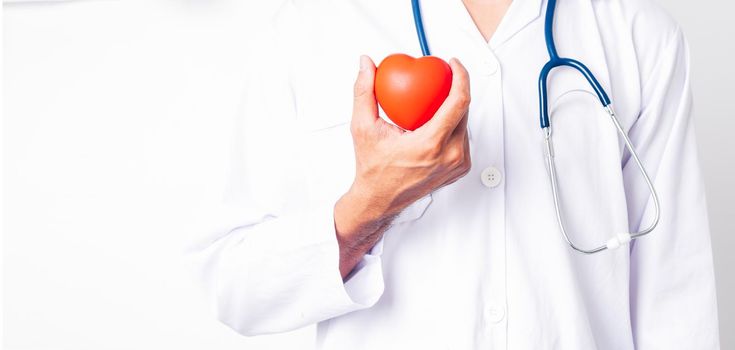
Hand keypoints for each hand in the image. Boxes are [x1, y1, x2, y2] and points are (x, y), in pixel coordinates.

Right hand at [333, 55, 470, 277]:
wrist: (379, 199)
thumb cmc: (373, 168)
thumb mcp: (363, 127)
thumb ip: (364, 92)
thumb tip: (366, 64)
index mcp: (431, 145)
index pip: (458, 102)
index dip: (461, 77)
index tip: (453, 64)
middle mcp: (450, 156)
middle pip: (465, 110)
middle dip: (458, 88)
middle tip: (444, 75)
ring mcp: (457, 165)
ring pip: (465, 124)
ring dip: (455, 107)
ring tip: (439, 95)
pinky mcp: (459, 170)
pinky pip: (462, 139)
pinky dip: (452, 125)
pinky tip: (438, 117)